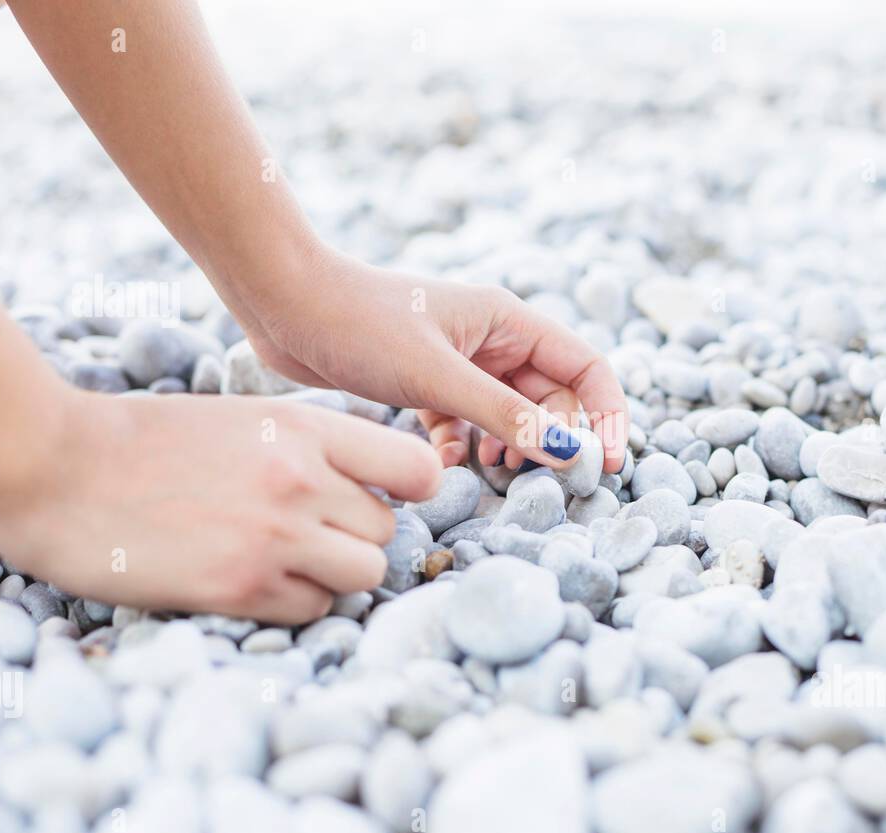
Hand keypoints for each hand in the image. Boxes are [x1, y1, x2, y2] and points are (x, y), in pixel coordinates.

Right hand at [0, 388, 441, 624]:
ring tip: (286, 561)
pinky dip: (294, 602)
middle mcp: (301, 481)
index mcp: (303, 428)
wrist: (52, 466)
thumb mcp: (242, 417)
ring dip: (334, 575)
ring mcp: (274, 537)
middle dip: (357, 536)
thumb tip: (369, 485)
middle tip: (312, 533)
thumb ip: (309, 446)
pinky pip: (313, 609)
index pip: (417, 467)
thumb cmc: (146, 440)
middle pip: (388, 530)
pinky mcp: (239, 587)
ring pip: (363, 575)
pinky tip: (250, 581)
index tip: (384, 495)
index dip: (410, 489)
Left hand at [233, 248, 630, 472]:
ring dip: (505, 447)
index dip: (605, 416)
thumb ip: (503, 416)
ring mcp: (459, 363)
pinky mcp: (425, 384)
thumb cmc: (357, 323)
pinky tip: (438, 460)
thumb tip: (565, 451)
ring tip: (488, 469)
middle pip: (551, 399)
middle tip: (528, 476)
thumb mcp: (436, 376)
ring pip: (507, 416)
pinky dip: (459, 447)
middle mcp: (492, 339)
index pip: (585, 369)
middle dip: (548, 439)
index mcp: (508, 321)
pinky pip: (464, 424)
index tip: (604, 465)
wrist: (280, 304)